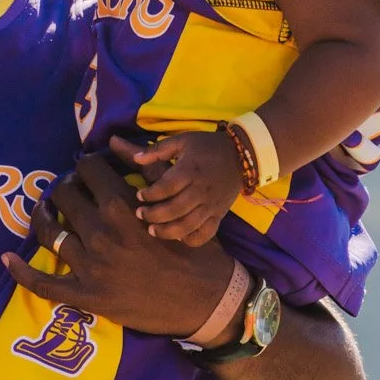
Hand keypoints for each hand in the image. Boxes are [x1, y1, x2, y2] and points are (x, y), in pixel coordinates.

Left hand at [4, 155, 240, 339]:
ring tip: (44, 211)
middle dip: (66, 188)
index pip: (90, 170)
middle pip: (65, 195)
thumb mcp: (178, 205)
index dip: (87, 167)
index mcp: (122, 206)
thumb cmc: (196, 251)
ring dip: (42, 217)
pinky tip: (7, 258)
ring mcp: (89, 265)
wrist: (206, 301)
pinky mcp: (85, 295)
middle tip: (70, 190)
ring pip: (49, 232)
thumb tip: (122, 143)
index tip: (89, 171)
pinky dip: (21, 271)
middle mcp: (100, 232)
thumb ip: (150, 172)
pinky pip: (43, 283)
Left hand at [110, 128, 241, 245]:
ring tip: (152, 231)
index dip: (149, 195)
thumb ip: (158, 149)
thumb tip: (136, 158)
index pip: (165, 188)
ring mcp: (211, 205)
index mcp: (190, 170)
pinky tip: (179, 237)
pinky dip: (192, 239)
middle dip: (153, 215)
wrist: (242, 155)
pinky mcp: (219, 214)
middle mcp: (200, 190)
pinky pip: (206, 233)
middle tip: (140, 214)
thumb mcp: (183, 140)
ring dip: (167, 231)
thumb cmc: (208, 146)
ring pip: (187, 225)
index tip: (139, 195)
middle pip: (173, 210)